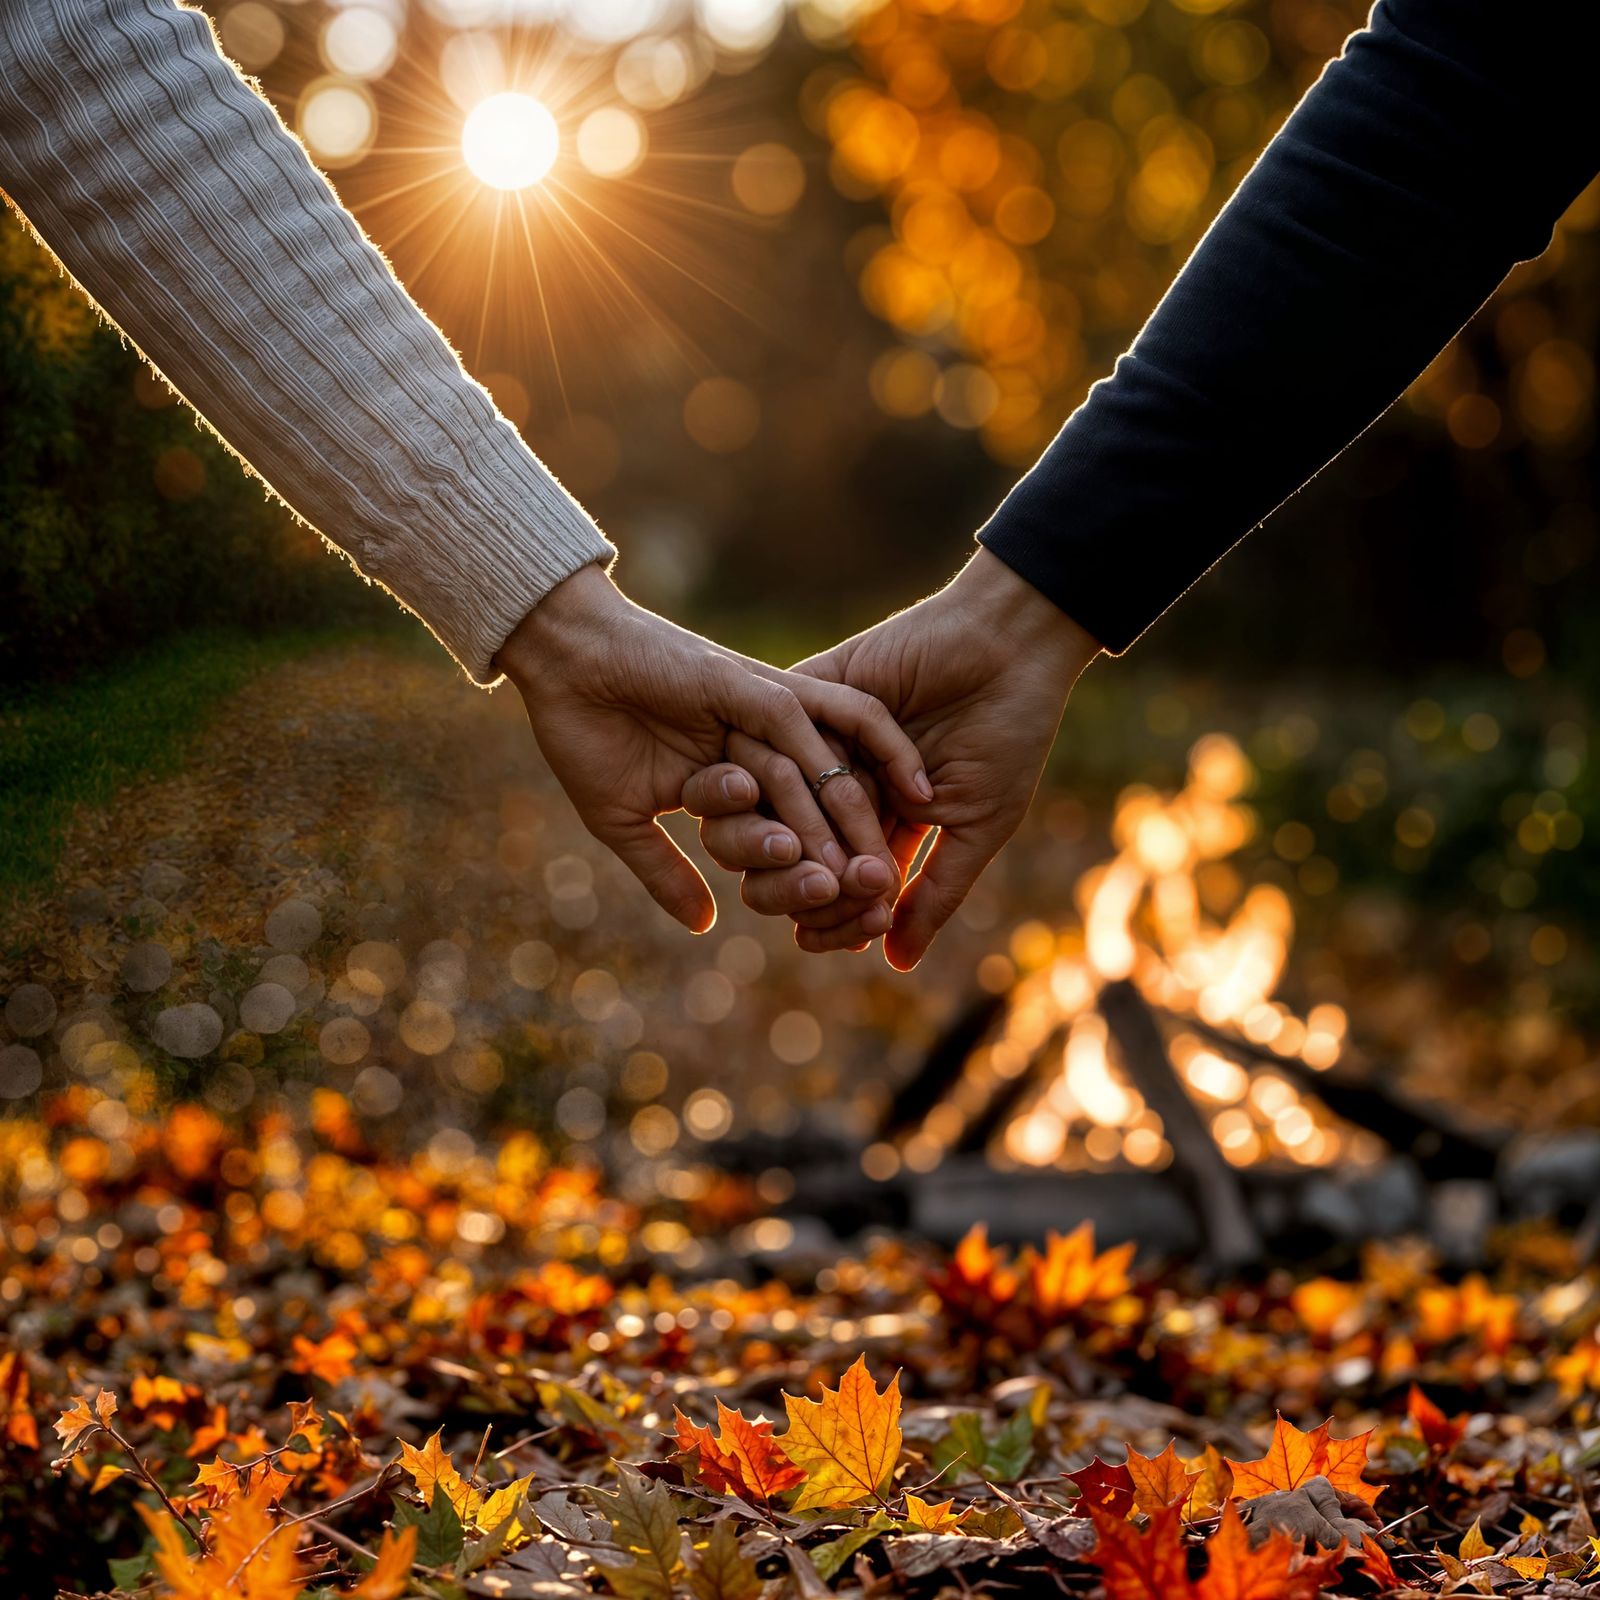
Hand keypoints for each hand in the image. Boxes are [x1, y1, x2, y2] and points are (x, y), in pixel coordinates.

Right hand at [495, 563, 930, 931]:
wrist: (556, 662)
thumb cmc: (581, 735)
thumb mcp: (624, 821)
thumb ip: (665, 870)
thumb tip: (703, 924)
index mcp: (734, 773)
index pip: (784, 834)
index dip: (807, 882)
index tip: (834, 928)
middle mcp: (761, 742)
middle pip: (821, 804)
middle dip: (851, 857)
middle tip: (880, 906)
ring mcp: (763, 711)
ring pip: (831, 771)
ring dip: (863, 822)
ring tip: (887, 874)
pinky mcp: (757, 686)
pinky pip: (831, 719)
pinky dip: (877, 750)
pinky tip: (912, 789)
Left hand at [684, 550, 1099, 967]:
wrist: (1010, 648)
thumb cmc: (1007, 735)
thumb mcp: (977, 826)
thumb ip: (932, 894)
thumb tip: (894, 964)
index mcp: (878, 820)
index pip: (838, 882)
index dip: (839, 915)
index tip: (855, 935)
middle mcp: (837, 784)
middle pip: (791, 853)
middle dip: (804, 886)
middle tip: (822, 902)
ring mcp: (818, 740)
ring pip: (771, 805)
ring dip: (788, 842)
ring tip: (809, 868)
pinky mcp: (806, 694)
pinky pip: (773, 740)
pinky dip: (783, 782)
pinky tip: (791, 812)